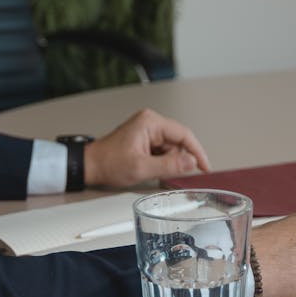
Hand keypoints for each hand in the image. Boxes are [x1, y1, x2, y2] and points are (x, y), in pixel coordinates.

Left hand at [82, 108, 210, 187]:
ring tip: (150, 170)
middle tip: (164, 174)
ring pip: (171, 148)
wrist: (90, 165)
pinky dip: (162, 162)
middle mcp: (151, 122)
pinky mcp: (145, 138)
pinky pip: (163, 150)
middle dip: (176, 160)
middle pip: (178, 142)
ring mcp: (148, 130)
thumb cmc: (109, 163)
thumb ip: (169, 166)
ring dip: (167, 162)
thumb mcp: (141, 168)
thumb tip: (191, 163)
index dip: (197, 152)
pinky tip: (150, 169)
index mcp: (151, 122)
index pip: (184, 134)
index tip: (205, 167)